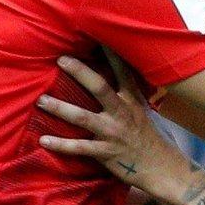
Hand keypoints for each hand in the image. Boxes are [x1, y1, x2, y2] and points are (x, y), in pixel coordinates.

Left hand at [38, 55, 191, 197]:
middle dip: (80, 72)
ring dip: (60, 108)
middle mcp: (123, 113)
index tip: (99, 36)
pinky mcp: (106, 153)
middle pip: (99, 87)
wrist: (162, 168)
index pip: (124, 71)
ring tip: (41, 100)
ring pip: (83, 117)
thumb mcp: (145, 112)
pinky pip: (79, 147)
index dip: (112, 53)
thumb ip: (130, 97)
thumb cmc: (152, 139)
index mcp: (134, 100)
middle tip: (61, 59)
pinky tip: (43, 140)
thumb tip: (119, 80)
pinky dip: (60, 144)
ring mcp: (113, 133)